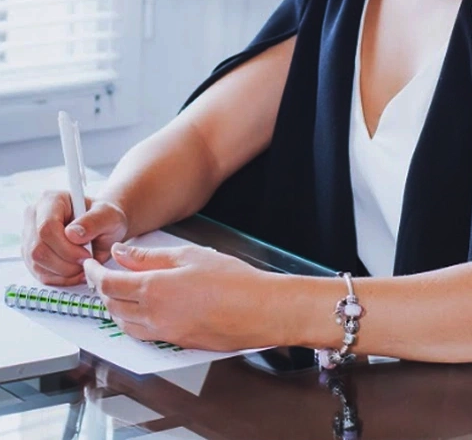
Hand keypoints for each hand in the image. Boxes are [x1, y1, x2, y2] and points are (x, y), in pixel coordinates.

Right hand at [22, 192, 127, 285]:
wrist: (104, 228)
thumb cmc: (105, 218)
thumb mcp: (109, 216)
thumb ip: (94, 222)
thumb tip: (72, 233)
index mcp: (52, 200)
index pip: (46, 228)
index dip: (66, 247)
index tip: (87, 254)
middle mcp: (35, 216)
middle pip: (38, 249)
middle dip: (66, 262)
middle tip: (86, 261)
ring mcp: (30, 237)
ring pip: (37, 264)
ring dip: (64, 271)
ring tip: (83, 264)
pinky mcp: (31, 256)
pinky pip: (40, 274)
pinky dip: (60, 277)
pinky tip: (76, 270)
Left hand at [84, 243, 272, 349]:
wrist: (257, 310)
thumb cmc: (231, 280)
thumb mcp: (188, 255)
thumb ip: (150, 256)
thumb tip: (122, 253)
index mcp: (153, 290)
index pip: (108, 284)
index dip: (93, 273)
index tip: (90, 264)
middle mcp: (153, 316)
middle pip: (110, 306)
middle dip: (101, 289)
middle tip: (102, 273)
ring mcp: (163, 333)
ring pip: (123, 324)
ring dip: (114, 307)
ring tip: (120, 289)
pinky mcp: (175, 342)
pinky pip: (141, 333)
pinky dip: (131, 320)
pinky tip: (143, 307)